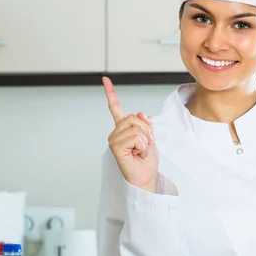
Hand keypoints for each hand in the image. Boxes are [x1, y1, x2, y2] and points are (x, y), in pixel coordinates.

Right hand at [102, 76, 158, 191]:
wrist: (146, 176)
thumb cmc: (147, 161)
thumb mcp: (150, 138)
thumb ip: (146, 124)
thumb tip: (142, 114)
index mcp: (123, 128)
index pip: (115, 108)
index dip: (110, 93)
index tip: (105, 79)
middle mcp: (116, 132)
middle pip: (134, 117)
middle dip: (146, 130)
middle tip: (145, 145)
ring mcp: (114, 139)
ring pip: (136, 126)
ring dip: (145, 139)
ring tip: (140, 150)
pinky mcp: (116, 147)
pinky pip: (134, 137)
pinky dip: (141, 145)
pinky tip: (136, 153)